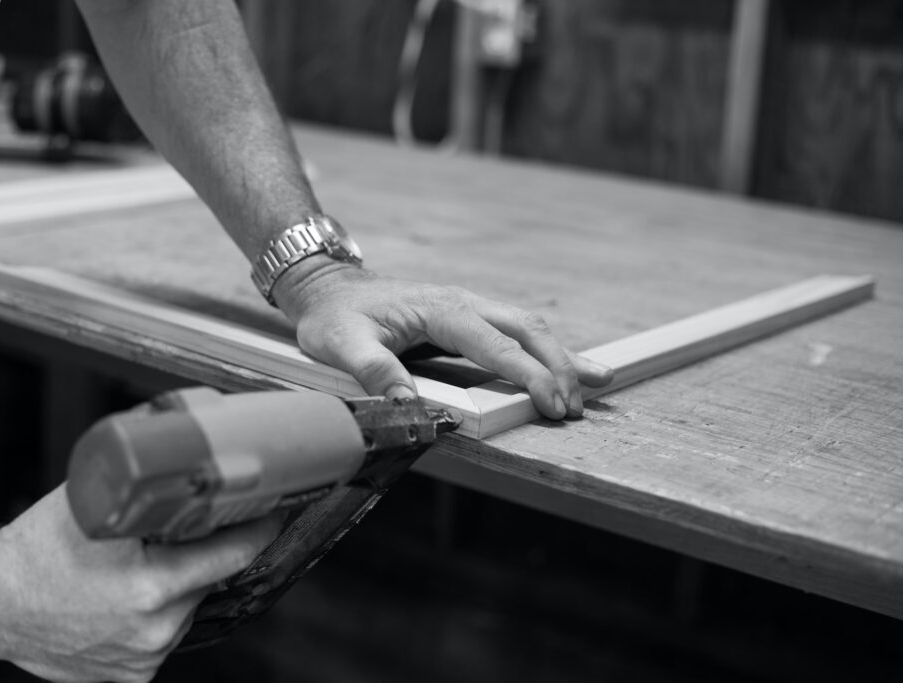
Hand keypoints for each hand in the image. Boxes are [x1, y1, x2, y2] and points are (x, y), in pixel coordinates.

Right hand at [0, 486, 278, 682]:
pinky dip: (157, 612)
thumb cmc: (37, 547)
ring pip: (187, 606)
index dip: (259, 527)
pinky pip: (163, 633)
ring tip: (136, 565)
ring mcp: (144, 656)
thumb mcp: (95, 501)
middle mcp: (155, 628)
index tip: (274, 509)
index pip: (236, 553)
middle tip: (180, 528)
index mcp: (153, 586)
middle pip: (210, 576)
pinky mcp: (132, 676)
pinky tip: (124, 595)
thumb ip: (146, 476)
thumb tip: (184, 430)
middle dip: (205, 550)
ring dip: (178, 583)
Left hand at [273, 259, 612, 418]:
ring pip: (529, 327)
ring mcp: (469, 307)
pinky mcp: (469, 318)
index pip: (495, 344)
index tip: (552, 402)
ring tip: (596, 384)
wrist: (329, 288)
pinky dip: (546, 349)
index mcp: (441, 309)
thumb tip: (409, 403)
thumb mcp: (340, 345)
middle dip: (556, 367)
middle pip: (526, 330)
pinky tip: (571, 364)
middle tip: (574, 407)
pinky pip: (516, 331)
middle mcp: (463, 303)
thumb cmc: (335, 318)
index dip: (527, 374)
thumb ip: (373, 371)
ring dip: (560, 356)